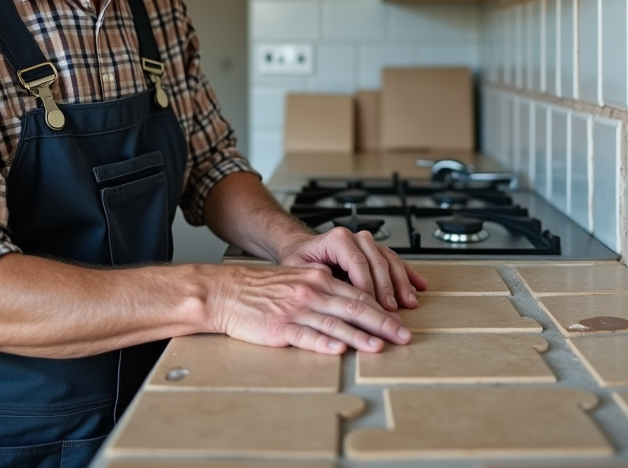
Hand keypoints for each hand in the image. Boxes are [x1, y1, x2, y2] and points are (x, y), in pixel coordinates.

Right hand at [208, 264, 412, 354]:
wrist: (224, 291)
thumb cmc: (258, 289)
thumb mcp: (296, 280)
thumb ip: (322, 290)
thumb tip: (350, 305)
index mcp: (317, 278)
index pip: (358, 293)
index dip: (382, 309)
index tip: (399, 321)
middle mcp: (310, 291)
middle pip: (354, 306)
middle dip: (383, 323)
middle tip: (403, 336)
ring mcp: (295, 309)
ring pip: (335, 322)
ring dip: (360, 336)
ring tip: (379, 346)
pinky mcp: (278, 327)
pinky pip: (305, 335)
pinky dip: (323, 342)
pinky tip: (338, 349)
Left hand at [278, 228, 428, 312]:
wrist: (303, 248)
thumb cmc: (299, 259)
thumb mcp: (297, 268)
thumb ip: (314, 278)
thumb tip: (332, 294)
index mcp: (337, 239)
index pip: (357, 262)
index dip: (368, 285)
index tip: (373, 306)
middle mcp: (356, 238)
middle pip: (377, 262)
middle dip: (387, 288)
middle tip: (392, 310)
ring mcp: (368, 244)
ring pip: (390, 261)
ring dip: (402, 283)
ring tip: (409, 302)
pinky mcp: (376, 252)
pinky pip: (396, 261)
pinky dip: (409, 274)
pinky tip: (419, 286)